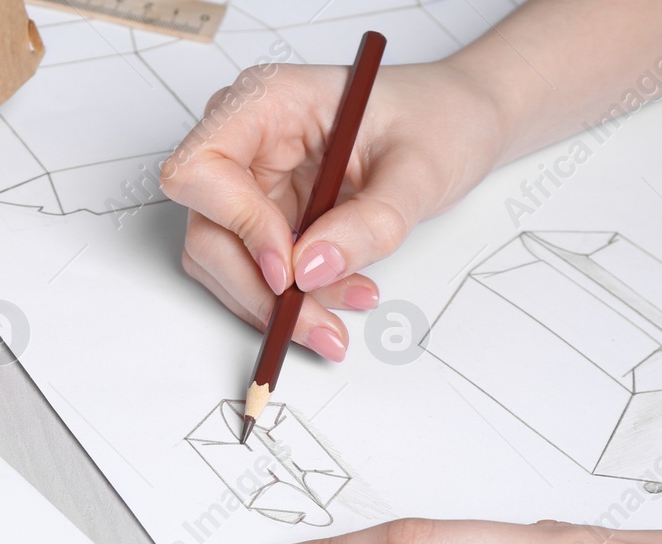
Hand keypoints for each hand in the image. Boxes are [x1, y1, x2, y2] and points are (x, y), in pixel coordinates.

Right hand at [160, 60, 506, 360]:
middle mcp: (247, 141)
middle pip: (207, 229)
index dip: (234, 224)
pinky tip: (343, 296)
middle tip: (319, 324)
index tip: (287, 268)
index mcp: (268, 101)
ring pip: (224, 263)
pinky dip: (292, 301)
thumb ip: (370, 222)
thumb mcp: (419, 169)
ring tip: (344, 312)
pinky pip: (256, 273)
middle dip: (259, 289)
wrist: (460, 123)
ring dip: (276, 305)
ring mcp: (253, 182)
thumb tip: (311, 270)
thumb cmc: (440, 119)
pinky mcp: (268, 218)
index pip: (201, 168)